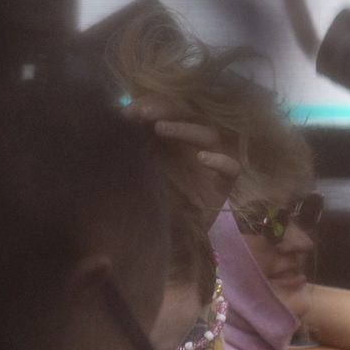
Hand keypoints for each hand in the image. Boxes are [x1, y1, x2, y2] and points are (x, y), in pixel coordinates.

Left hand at [126, 95, 240, 216]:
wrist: (167, 245)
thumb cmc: (149, 206)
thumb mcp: (137, 172)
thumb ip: (132, 147)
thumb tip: (117, 118)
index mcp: (174, 141)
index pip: (169, 112)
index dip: (152, 104)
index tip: (127, 109)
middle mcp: (194, 149)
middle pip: (191, 117)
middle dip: (167, 110)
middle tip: (143, 112)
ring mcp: (212, 166)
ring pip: (210, 136)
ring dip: (186, 128)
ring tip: (160, 128)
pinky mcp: (223, 187)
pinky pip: (232, 169)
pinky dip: (220, 161)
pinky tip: (202, 159)